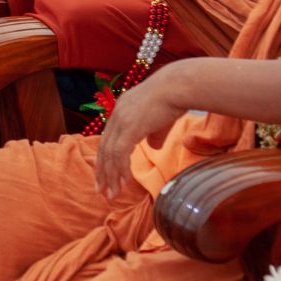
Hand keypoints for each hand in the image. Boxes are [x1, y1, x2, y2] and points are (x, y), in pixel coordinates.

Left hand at [93, 62, 187, 197]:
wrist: (179, 86)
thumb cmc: (175, 99)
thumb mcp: (160, 120)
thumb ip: (154, 133)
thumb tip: (153, 146)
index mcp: (122, 110)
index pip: (108, 138)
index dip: (106, 158)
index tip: (106, 175)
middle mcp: (117, 114)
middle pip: (104, 148)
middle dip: (103, 171)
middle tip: (101, 190)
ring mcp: (121, 120)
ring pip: (109, 153)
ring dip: (110, 175)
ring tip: (112, 193)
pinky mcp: (129, 127)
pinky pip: (119, 153)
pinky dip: (120, 169)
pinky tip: (124, 182)